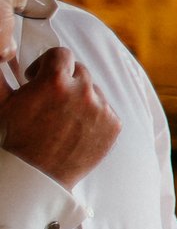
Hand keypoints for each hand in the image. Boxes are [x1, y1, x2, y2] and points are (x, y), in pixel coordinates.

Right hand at [0, 47, 120, 186]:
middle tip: (50, 97)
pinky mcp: (113, 125)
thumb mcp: (2, 102)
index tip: (38, 77)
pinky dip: (93, 115)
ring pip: (93, 91)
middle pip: (79, 71)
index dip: (46, 63)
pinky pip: (106, 110)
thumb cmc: (16, 137)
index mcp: (55, 81)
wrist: (37, 174)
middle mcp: (83, 92)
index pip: (61, 54)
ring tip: (62, 116)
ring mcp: (101, 109)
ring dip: (79, 98)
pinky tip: (75, 128)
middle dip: (64, 80)